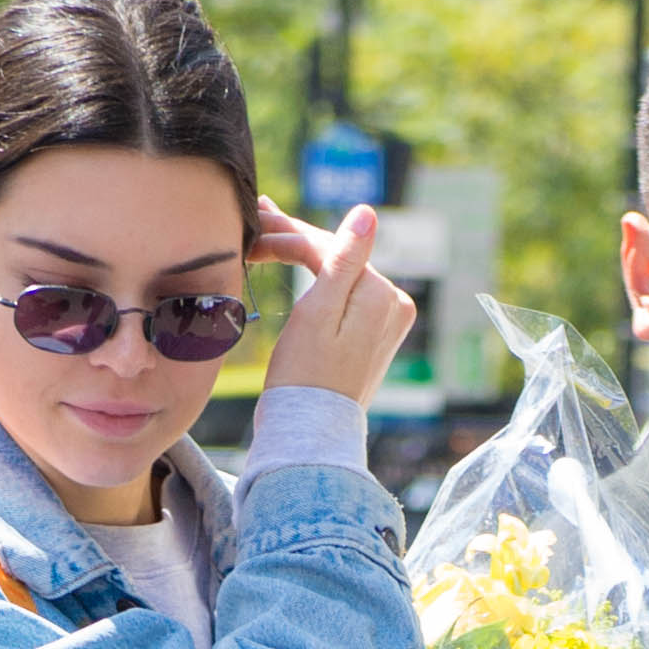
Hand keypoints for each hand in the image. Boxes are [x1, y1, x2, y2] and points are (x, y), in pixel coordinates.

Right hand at [251, 196, 417, 407]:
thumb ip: (344, 260)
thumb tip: (368, 212)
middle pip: (338, 258)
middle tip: (258, 218)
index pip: (330, 247)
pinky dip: (320, 282)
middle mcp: (394, 305)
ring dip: (305, 255)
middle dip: (296, 240)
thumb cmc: (304, 379)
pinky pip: (345, 296)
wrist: (309, 436)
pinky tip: (297, 265)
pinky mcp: (375, 337)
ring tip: (268, 236)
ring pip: (340, 274)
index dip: (288, 234)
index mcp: (381, 294)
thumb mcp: (319, 313)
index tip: (254, 226)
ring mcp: (387, 322)